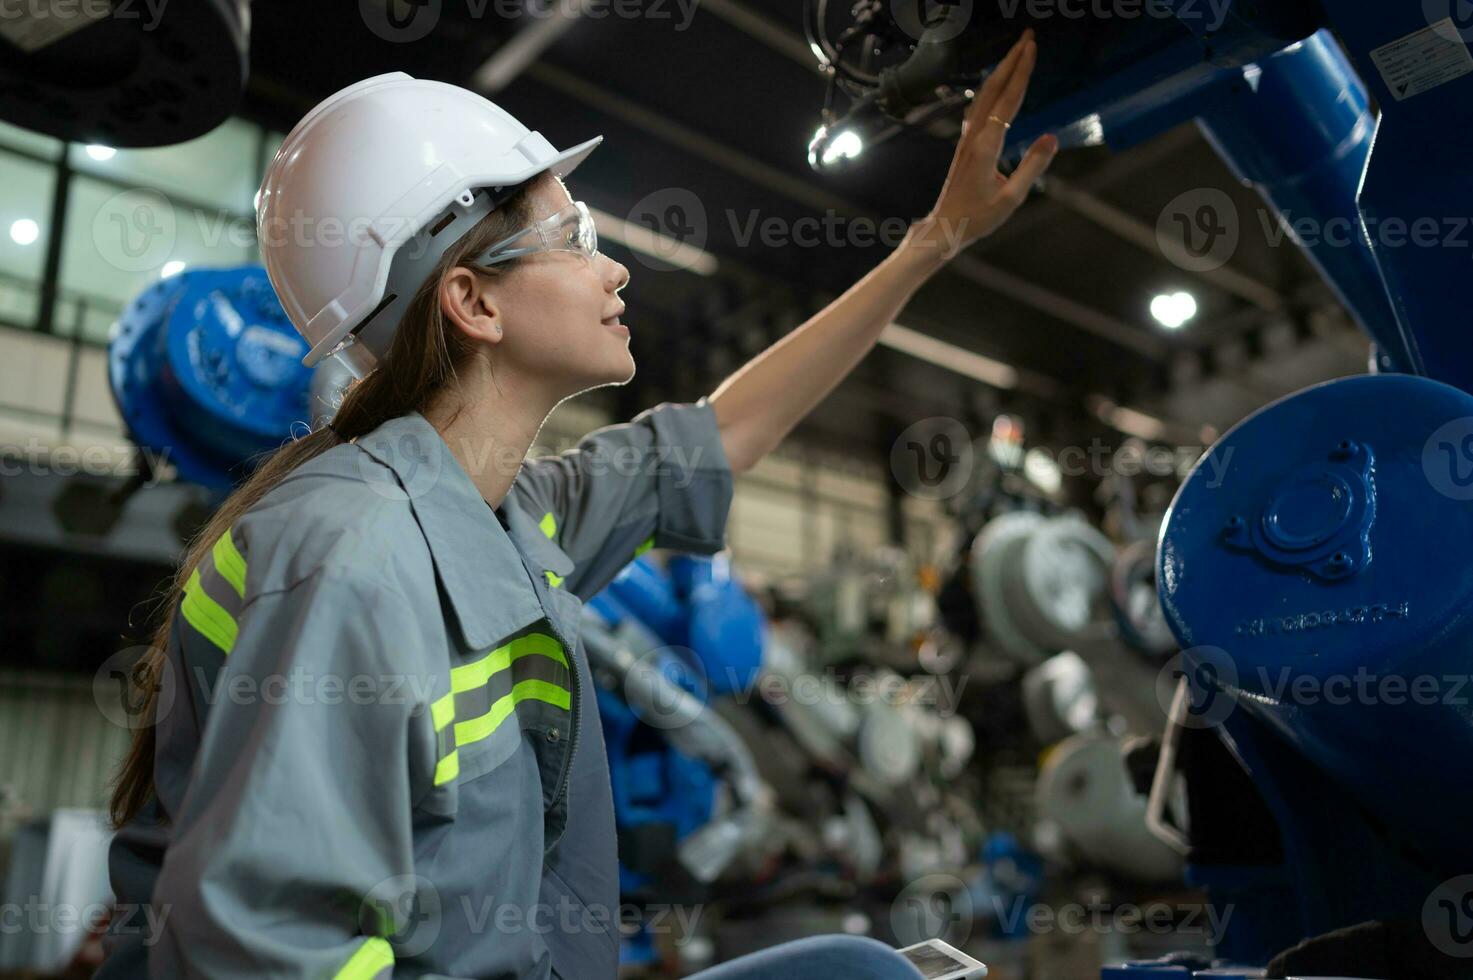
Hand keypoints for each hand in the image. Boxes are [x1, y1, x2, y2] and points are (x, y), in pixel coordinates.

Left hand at [909, 29, 1057, 262]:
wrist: (945, 227)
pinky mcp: (965, 145)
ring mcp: (967, 140)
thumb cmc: (977, 218)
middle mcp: (975, 137)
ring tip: (1016, 52)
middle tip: (1028, 36)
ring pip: (984, 95)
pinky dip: (991, 88)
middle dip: (1011, 60)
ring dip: (1001, 71)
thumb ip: (1033, 167)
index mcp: (987, 147)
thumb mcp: (1012, 198)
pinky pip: (980, 107)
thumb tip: (1051, 137)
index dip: (1021, 72)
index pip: (1009, 100)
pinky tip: (995, 85)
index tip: (1031, 48)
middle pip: (994, 89)